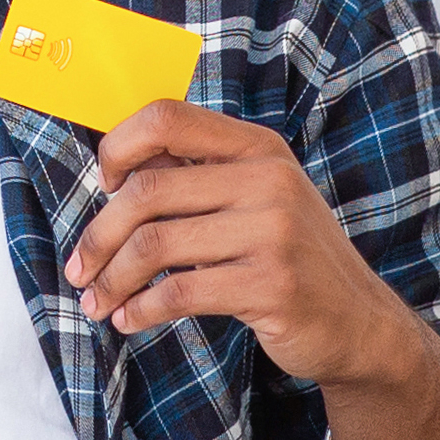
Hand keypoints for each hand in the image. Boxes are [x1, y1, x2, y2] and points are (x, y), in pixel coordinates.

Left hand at [61, 101, 414, 385]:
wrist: (361, 323)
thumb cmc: (290, 258)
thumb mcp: (256, 200)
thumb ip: (198, 177)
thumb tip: (115, 169)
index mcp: (256, 148)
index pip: (165, 117)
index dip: (118, 147)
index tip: (103, 187)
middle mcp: (267, 179)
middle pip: (146, 190)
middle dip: (99, 235)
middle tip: (79, 270)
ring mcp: (273, 232)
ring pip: (155, 244)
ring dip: (113, 279)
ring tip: (96, 303)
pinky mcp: (271, 285)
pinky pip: (178, 292)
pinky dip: (141, 310)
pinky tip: (129, 320)